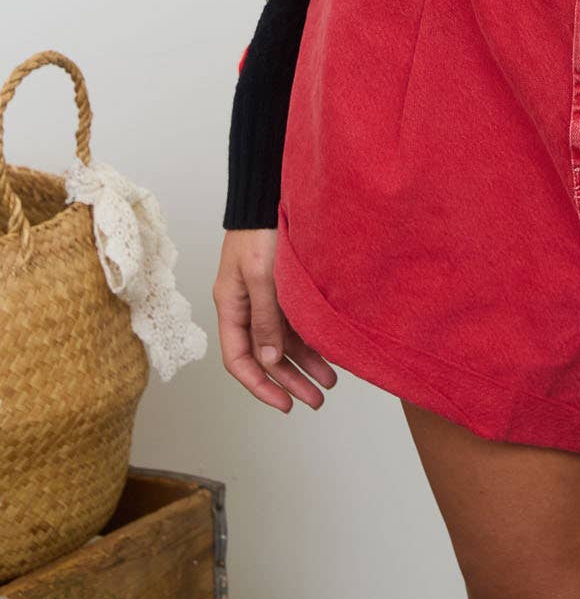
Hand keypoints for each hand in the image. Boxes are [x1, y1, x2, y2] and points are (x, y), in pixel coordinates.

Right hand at [214, 227, 337, 411]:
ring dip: (305, 364)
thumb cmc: (261, 231)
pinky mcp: (283, 288)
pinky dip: (310, 341)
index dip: (260, 386)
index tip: (283, 404)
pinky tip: (328, 353)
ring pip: (283, 343)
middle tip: (316, 400)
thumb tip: (269, 361)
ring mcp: (266, 299)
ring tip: (329, 383)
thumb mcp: (261, 276)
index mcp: (231, 306)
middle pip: (265, 356)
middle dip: (289, 381)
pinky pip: (295, 324)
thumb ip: (266, 319)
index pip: (239, 359)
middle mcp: (247, 307)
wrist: (272, 194)